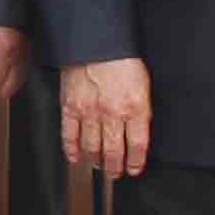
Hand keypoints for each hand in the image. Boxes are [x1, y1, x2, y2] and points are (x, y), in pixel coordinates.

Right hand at [60, 57, 153, 178]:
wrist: (97, 41)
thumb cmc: (122, 59)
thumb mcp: (144, 84)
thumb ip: (141, 110)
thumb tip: (138, 131)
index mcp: (134, 108)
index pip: (138, 146)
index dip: (136, 162)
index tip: (135, 169)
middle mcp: (112, 114)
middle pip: (114, 152)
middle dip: (115, 168)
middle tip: (115, 174)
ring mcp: (89, 112)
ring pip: (92, 148)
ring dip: (96, 161)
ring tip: (99, 166)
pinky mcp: (70, 107)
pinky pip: (70, 135)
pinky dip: (72, 150)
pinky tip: (75, 158)